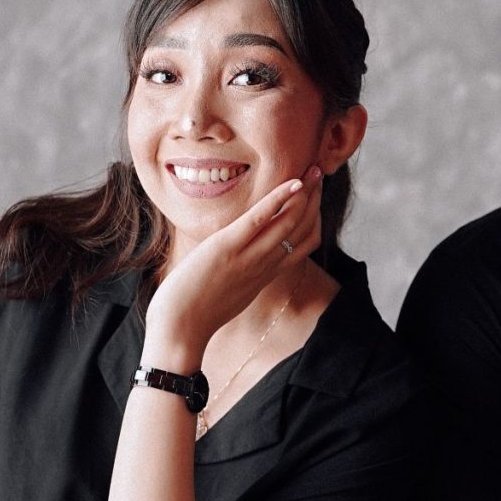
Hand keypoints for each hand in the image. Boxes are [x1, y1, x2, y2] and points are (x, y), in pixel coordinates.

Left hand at [144, 166, 323, 360]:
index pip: (305, 243)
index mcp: (266, 273)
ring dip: (305, 193)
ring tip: (314, 169)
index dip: (315, 217)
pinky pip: (259, 221)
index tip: (315, 195)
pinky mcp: (227, 249)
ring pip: (289, 222)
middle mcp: (264, 265)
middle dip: (315, 199)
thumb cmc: (196, 313)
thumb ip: (241, 271)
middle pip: (302, 229)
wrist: (180, 331)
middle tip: (320, 171)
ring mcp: (248, 257)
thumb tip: (237, 257)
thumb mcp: (229, 291)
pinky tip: (292, 183)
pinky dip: (278, 200)